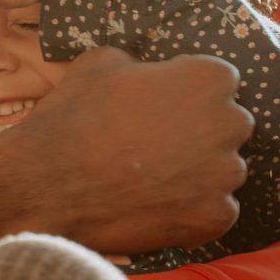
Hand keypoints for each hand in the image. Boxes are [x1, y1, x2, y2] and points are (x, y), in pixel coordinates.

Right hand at [0, 48, 253, 264]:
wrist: (49, 183)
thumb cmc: (76, 113)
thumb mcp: (103, 61)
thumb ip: (142, 64)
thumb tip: (147, 76)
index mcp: (208, 77)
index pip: (220, 79)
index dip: (189, 89)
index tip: (164, 100)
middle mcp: (228, 123)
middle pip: (229, 123)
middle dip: (202, 128)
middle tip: (159, 139)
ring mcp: (224, 175)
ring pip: (224, 169)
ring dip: (199, 170)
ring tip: (154, 175)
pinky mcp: (214, 218)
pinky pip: (216, 209)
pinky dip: (193, 209)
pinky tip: (156, 202)